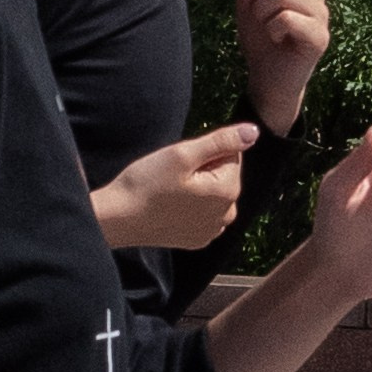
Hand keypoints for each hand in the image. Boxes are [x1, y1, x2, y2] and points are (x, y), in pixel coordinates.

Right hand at [92, 123, 255, 257]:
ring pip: (213, 194)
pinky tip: (168, 208)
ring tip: (169, 192)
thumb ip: (221, 141)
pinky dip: (190, 207)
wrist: (117, 219)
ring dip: (197, 187)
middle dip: (202, 169)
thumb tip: (254, 131)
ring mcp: (212, 231)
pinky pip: (202, 213)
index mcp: (228, 191)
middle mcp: (226, 215)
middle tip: (172, 177)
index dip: (204, 152)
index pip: (230, 154)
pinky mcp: (197, 240)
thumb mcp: (183, 154)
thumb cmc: (147, 183)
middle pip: (223, 175)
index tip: (181, 163)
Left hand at [218, 0, 329, 135]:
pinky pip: (286, 17)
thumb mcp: (248, 0)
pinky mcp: (320, 36)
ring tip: (263, 25)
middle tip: (242, 6)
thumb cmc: (259, 40)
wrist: (269, 80)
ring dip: (259, 10)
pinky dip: (271, 28)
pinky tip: (275, 38)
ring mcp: (321, 13)